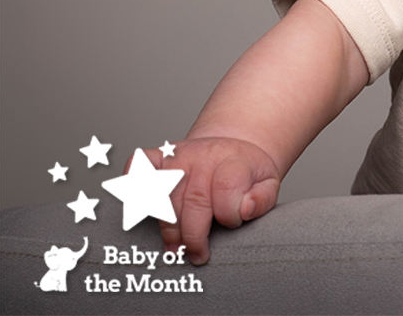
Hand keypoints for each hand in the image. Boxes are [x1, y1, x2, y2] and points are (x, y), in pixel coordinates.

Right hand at [137, 137, 280, 264]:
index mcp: (234, 160)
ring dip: (169, 227)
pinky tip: (141, 204)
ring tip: (176, 248)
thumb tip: (246, 209)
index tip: (232, 225)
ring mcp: (179, 155)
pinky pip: (140, 162)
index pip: (227, 189)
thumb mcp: (268, 184)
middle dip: (194, 235)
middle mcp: (204, 155)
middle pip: (194, 200)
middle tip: (197, 255)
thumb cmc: (248, 174)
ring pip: (165, 194)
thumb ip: (262, 199)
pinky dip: (134, 179)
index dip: (230, 215)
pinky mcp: (160, 156)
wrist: (234, 148)